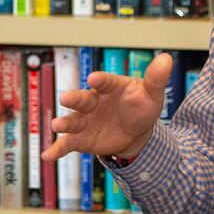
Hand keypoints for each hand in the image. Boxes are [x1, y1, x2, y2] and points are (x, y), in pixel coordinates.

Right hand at [40, 52, 171, 162]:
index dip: (100, 81)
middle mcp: (93, 101)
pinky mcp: (81, 138)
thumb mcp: (151, 95)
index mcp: (110, 87)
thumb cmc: (141, 107)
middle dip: (74, 98)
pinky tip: (47, 155)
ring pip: (73, 120)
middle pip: (83, 99)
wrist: (135, 132)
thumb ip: (155, 78)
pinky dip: (57, 149)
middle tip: (65, 97)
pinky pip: (67, 143)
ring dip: (64, 123)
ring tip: (56, 126)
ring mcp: (85, 120)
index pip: (105, 82)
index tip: (94, 79)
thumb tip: (166, 58)